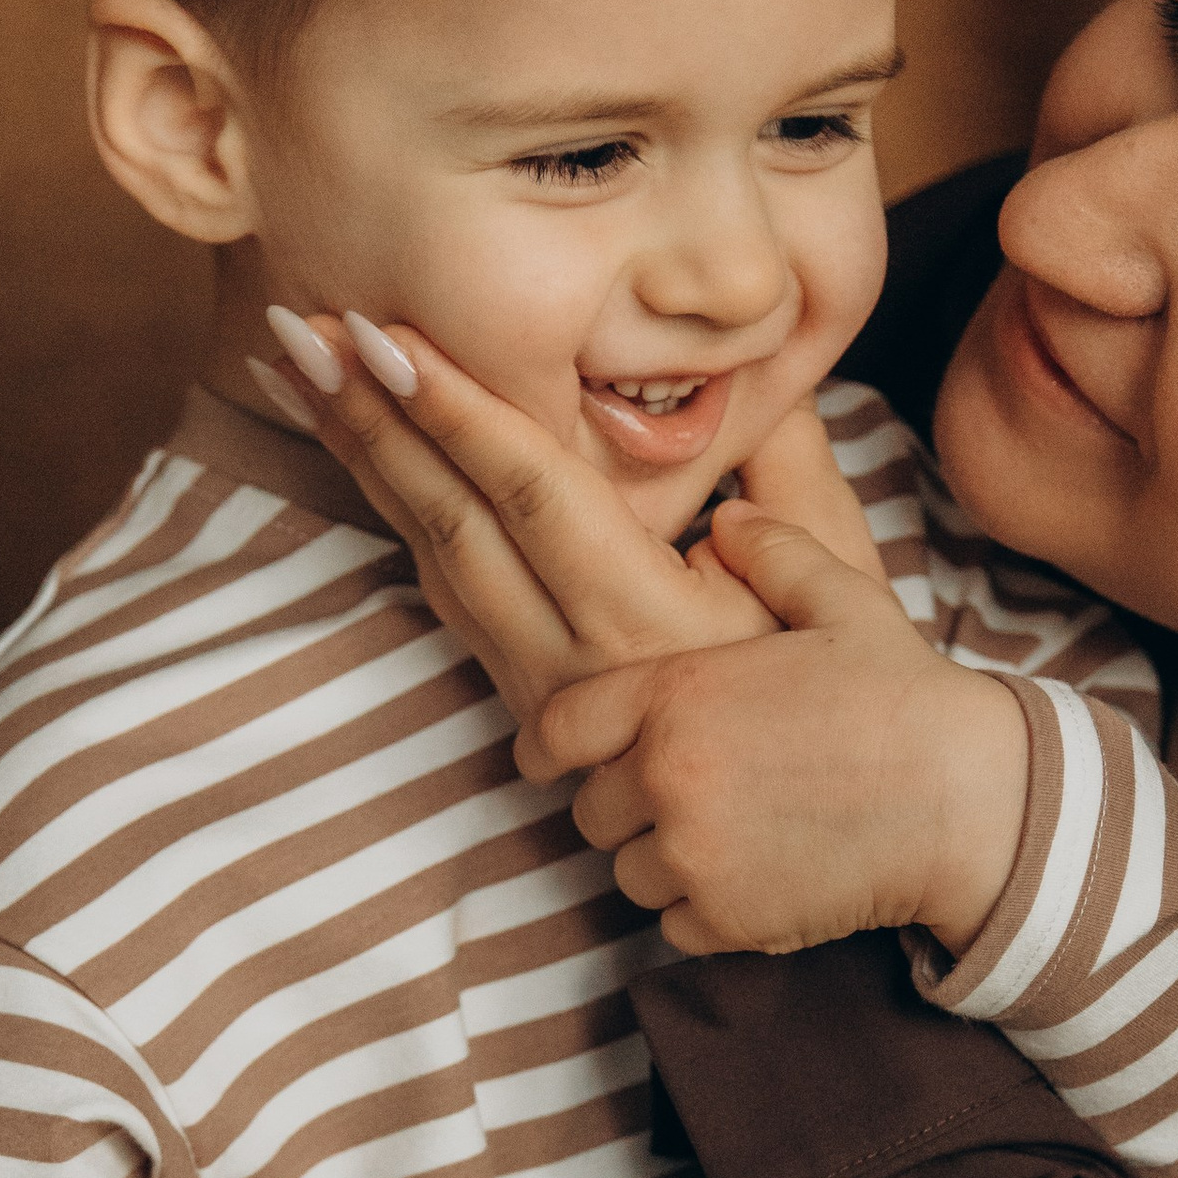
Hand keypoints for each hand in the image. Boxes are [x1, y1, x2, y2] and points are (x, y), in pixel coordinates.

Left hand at [250, 310, 885, 728]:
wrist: (882, 844)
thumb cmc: (870, 708)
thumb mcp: (848, 591)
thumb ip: (797, 488)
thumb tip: (776, 397)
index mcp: (652, 619)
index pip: (531, 492)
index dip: (451, 409)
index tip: (378, 334)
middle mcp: (584, 669)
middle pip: (451, 529)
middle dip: (369, 424)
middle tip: (295, 332)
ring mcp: (559, 718)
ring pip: (441, 582)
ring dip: (372, 478)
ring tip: (312, 385)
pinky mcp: (551, 752)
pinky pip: (463, 638)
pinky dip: (414, 552)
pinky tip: (381, 484)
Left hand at [526, 499, 1031, 957]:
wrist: (970, 802)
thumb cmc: (908, 698)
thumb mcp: (843, 599)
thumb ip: (772, 553)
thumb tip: (726, 519)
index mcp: (676, 692)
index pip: (558, 728)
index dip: (550, 745)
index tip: (554, 757)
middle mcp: (667, 775)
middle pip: (592, 810)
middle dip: (627, 804)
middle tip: (686, 795)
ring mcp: (693, 855)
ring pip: (630, 873)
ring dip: (664, 862)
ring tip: (728, 836)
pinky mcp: (727, 920)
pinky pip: (675, 926)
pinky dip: (704, 912)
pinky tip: (756, 878)